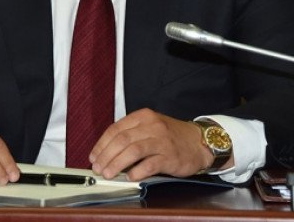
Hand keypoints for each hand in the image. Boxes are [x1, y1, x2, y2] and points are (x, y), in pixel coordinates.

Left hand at [89, 108, 230, 180]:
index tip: (94, 156)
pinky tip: (130, 176)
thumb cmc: (171, 136)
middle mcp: (152, 126)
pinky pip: (150, 164)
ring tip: (109, 174)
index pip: (116, 129)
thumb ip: (131, 135)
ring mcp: (162, 140)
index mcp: (144, 116)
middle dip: (106, 156)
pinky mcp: (170, 156)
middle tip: (98, 168)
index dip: (102, 144)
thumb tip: (106, 152)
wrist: (199, 142)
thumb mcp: (150, 127)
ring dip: (117, 164)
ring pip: (133, 151)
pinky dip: (137, 171)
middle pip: (122, 140)